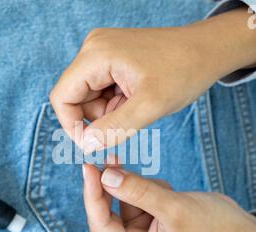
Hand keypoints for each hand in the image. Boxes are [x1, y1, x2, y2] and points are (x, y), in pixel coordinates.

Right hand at [50, 8, 255, 152]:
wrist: (206, 51)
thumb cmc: (183, 72)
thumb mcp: (150, 106)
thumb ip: (115, 128)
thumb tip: (86, 145)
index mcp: (96, 55)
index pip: (62, 97)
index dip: (72, 126)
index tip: (94, 145)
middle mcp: (93, 50)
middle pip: (75, 98)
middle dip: (97, 118)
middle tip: (127, 120)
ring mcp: (102, 53)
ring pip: (89, 97)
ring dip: (108, 112)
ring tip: (136, 107)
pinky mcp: (111, 59)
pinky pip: (102, 91)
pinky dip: (115, 103)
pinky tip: (135, 99)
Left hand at [83, 161, 255, 231]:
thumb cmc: (213, 230)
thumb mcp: (175, 208)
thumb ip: (139, 192)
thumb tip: (106, 176)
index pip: (101, 226)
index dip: (92, 196)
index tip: (88, 168)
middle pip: (107, 212)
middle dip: (109, 185)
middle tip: (109, 159)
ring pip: (122, 200)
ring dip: (135, 186)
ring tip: (162, 188)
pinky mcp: (145, 218)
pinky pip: (135, 196)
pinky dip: (146, 187)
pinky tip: (166, 191)